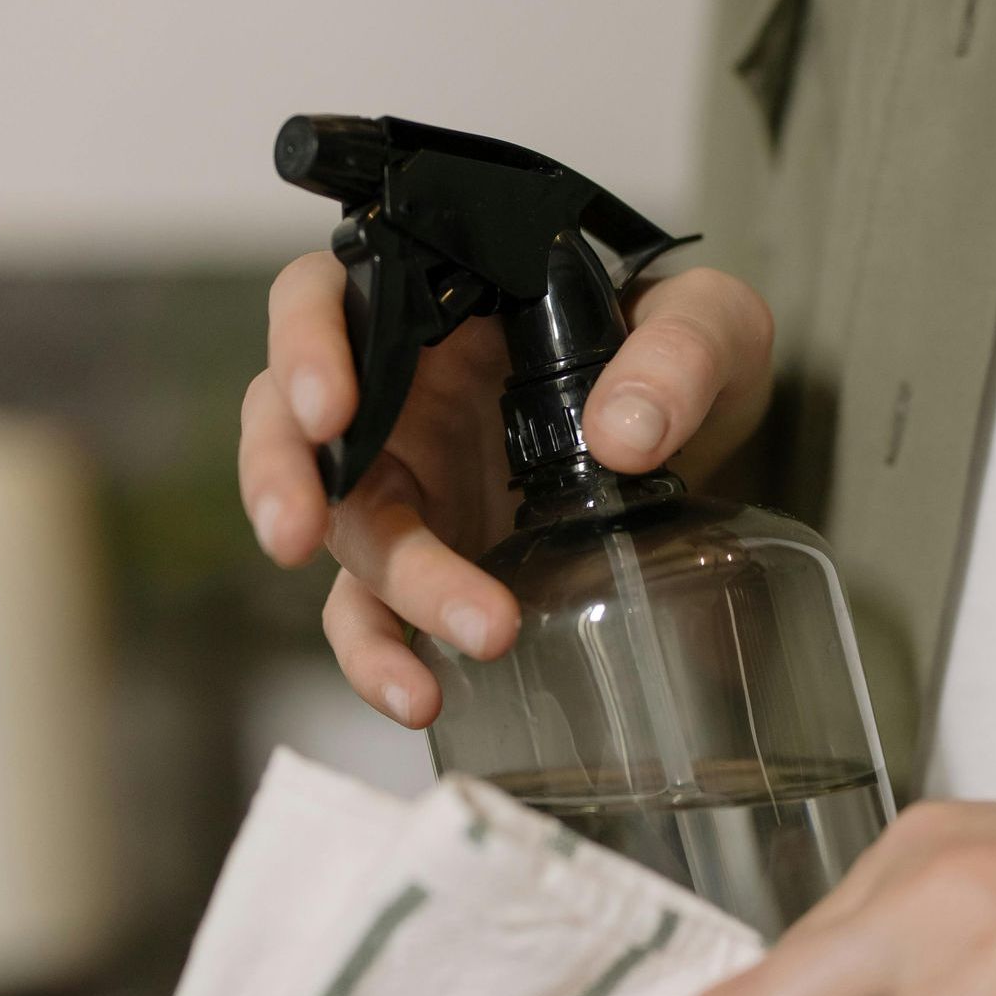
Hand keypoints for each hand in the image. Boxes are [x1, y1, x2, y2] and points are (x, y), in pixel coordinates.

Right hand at [238, 254, 774, 727]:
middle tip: (300, 531)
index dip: (305, 346)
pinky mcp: (427, 565)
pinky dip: (384, 659)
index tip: (329, 406)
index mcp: (437, 305)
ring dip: (375, 599)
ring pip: (342, 535)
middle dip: (285, 479)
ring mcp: (408, 486)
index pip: (328, 297)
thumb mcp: (710, 328)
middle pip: (295, 426)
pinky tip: (421, 697)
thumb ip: (681, 355)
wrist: (707, 445)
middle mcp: (400, 393)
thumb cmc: (682, 359)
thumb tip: (625, 433)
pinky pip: (375, 616)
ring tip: (429, 660)